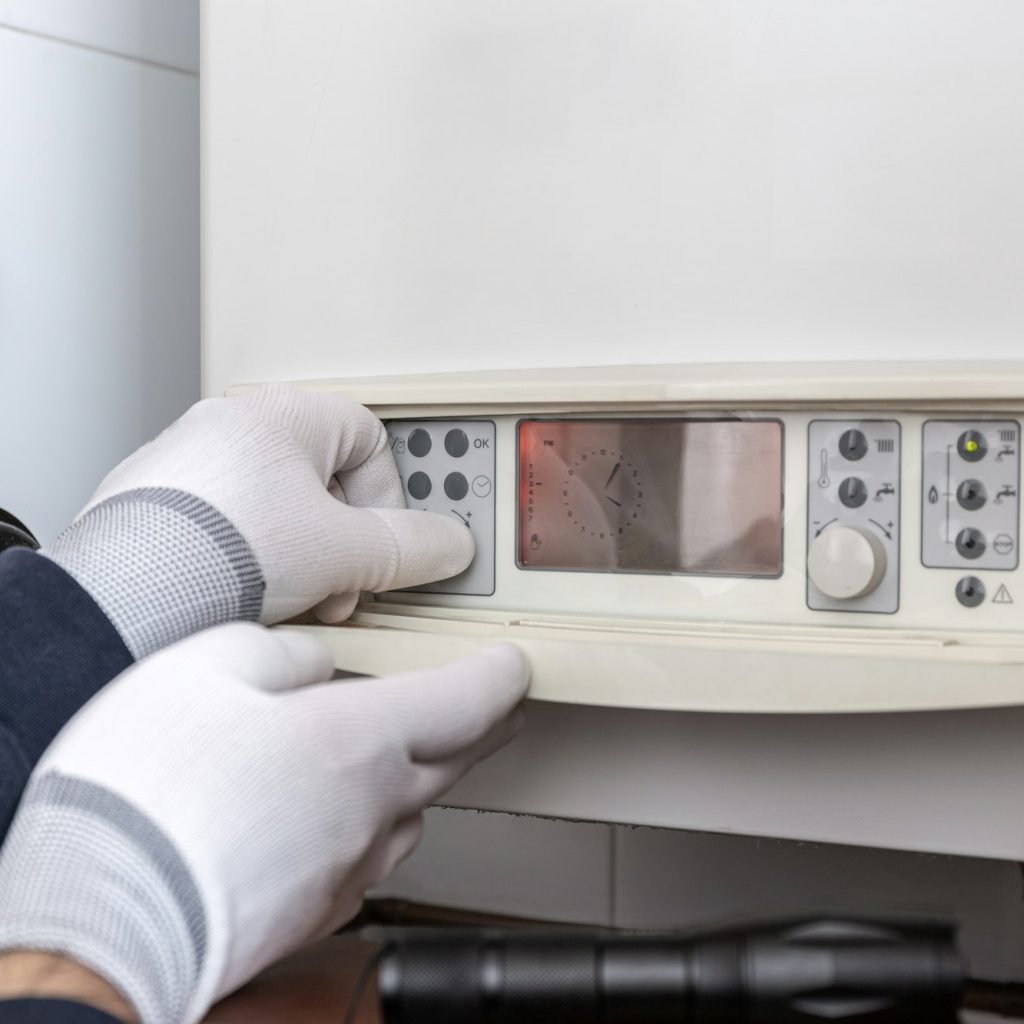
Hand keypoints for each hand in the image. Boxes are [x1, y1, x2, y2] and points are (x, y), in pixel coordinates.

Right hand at [0, 624, 529, 1023]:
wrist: (105, 917)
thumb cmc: (146, 794)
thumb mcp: (208, 667)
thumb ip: (280, 652)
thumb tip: (313, 660)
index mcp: (360, 738)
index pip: (465, 701)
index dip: (499, 676)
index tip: (515, 665)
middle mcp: (372, 808)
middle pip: (455, 760)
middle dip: (484, 725)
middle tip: (498, 706)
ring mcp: (347, 868)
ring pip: (410, 811)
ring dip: (421, 776)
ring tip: (407, 751)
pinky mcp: (315, 913)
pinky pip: (364, 856)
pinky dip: (366, 824)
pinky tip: (331, 815)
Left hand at [45, 385, 472, 656]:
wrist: (122, 599)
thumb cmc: (218, 553)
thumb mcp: (344, 552)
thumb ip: (408, 547)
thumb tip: (446, 545)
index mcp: (281, 415)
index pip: (371, 438)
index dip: (390, 500)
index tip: (385, 546)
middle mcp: (229, 428)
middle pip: (324, 481)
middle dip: (343, 543)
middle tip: (340, 583)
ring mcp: (186, 467)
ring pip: (276, 511)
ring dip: (299, 560)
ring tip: (290, 600)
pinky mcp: (154, 509)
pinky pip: (226, 531)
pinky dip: (247, 566)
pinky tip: (243, 602)